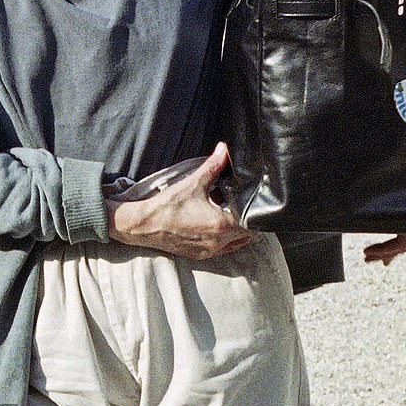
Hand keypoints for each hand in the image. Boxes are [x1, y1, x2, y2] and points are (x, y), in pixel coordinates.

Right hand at [106, 142, 255, 259]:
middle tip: (249, 206)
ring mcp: (210, 251)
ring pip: (235, 244)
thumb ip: (213, 166)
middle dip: (250, 223)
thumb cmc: (170, 205)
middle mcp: (219, 242)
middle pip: (247, 236)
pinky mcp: (201, 255)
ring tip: (236, 215)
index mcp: (222, 225)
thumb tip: (225, 149)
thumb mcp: (194, 183)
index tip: (259, 204)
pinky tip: (219, 225)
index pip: (252, 224)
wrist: (146, 225)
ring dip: (239, 232)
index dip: (258, 214)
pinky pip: (222, 249)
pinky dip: (226, 239)